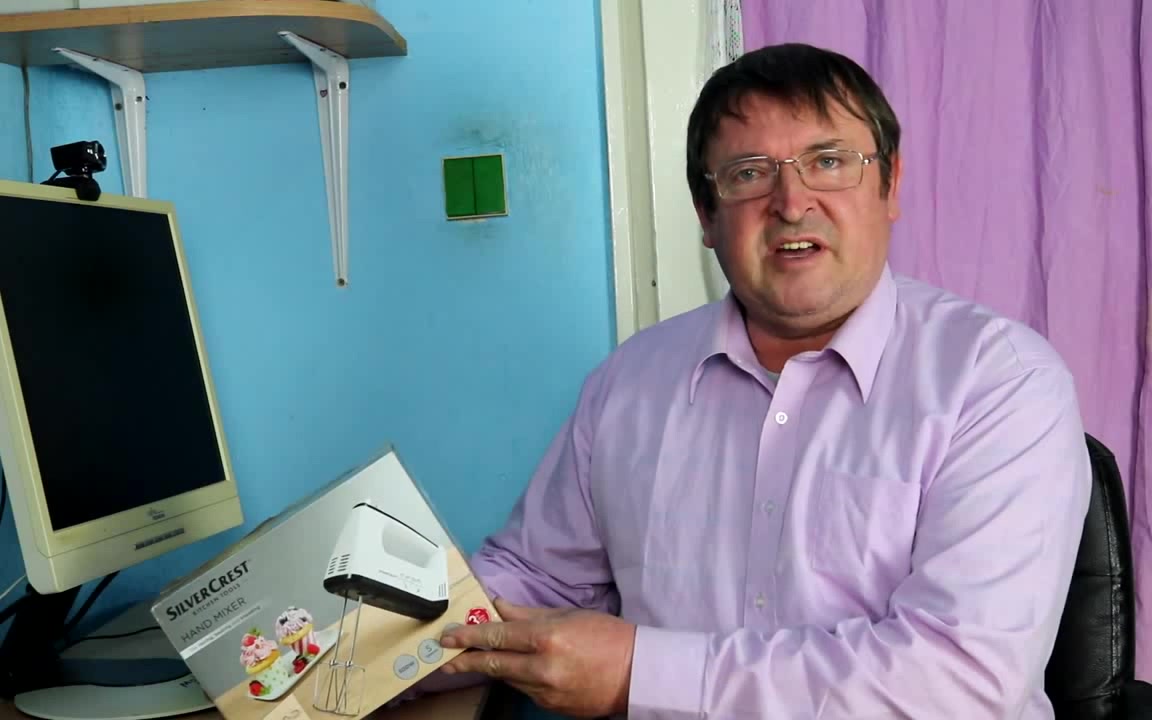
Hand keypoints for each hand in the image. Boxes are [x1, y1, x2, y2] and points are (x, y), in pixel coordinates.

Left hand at [438, 598, 635, 717]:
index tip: (448, 636)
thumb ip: (529, 613)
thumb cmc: (607, 636)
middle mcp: (543, 667)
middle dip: (466, 660)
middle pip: (494, 664)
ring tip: (479, 660)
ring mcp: (546, 692)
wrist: (637, 674)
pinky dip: (520, 679)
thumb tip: (499, 606)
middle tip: (444, 659)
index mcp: (548, 637)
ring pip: (508, 679)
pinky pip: (526, 691)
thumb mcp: (568, 615)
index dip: (469, 636)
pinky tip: (521, 670)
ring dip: (495, 668)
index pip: (498, 635)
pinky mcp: (552, 708)